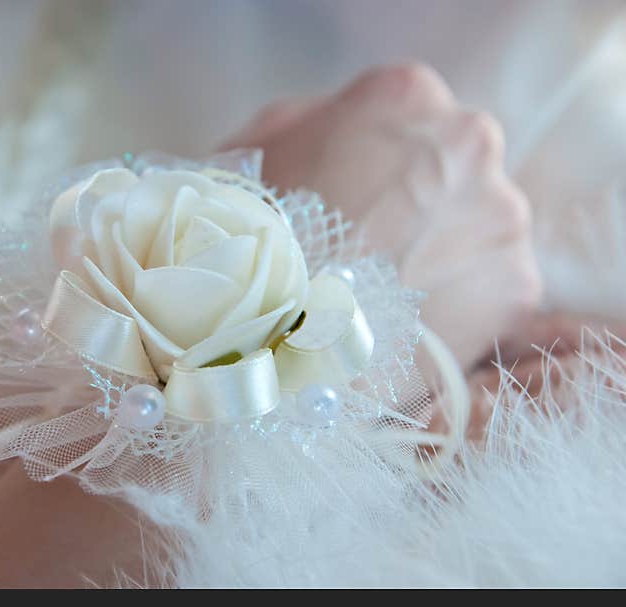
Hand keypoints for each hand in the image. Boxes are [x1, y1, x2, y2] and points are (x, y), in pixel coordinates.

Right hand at [225, 63, 541, 370]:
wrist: (289, 342)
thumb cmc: (261, 240)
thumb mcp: (257, 153)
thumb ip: (304, 123)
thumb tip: (326, 129)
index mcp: (405, 96)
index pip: (405, 113)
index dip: (373, 159)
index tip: (351, 196)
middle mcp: (471, 141)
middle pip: (452, 166)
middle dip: (419, 202)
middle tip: (368, 249)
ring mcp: (503, 214)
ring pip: (479, 227)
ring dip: (444, 253)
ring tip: (388, 296)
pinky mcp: (519, 285)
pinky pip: (491, 289)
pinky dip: (460, 306)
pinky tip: (412, 326)